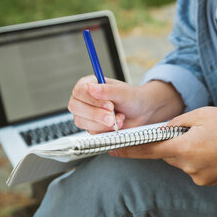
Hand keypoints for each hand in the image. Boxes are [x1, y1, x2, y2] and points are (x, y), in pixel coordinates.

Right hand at [68, 76, 183, 133]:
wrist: (141, 113)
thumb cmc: (132, 98)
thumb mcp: (123, 92)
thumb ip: (107, 90)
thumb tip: (91, 88)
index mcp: (89, 84)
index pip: (79, 91)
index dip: (92, 100)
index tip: (109, 105)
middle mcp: (84, 99)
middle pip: (76, 107)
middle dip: (96, 114)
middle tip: (112, 116)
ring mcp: (86, 114)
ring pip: (81, 121)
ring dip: (101, 123)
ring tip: (118, 118)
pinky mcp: (90, 127)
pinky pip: (90, 131)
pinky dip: (105, 130)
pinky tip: (115, 125)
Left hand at [109, 107, 216, 185]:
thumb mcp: (202, 115)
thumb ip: (176, 124)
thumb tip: (160, 132)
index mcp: (185, 149)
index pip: (148, 150)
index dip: (128, 150)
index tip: (110, 149)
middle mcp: (189, 168)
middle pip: (167, 155)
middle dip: (172, 143)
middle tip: (191, 130)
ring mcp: (200, 178)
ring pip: (181, 162)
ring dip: (186, 151)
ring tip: (209, 140)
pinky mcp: (208, 183)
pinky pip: (193, 169)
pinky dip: (197, 159)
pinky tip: (214, 150)